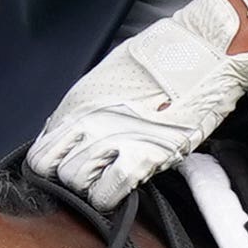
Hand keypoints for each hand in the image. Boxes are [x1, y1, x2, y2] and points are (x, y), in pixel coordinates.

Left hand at [27, 0, 247, 206]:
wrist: (205, 49)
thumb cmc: (167, 57)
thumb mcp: (112, 74)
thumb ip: (89, 106)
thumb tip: (75, 130)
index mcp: (79, 101)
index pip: (42, 151)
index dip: (55, 164)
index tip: (70, 166)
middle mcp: (87, 120)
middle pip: (56, 172)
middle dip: (73, 179)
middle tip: (96, 174)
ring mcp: (112, 139)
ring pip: (77, 184)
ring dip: (93, 188)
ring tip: (113, 178)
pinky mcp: (142, 155)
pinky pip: (107, 193)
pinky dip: (111, 197)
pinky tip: (122, 189)